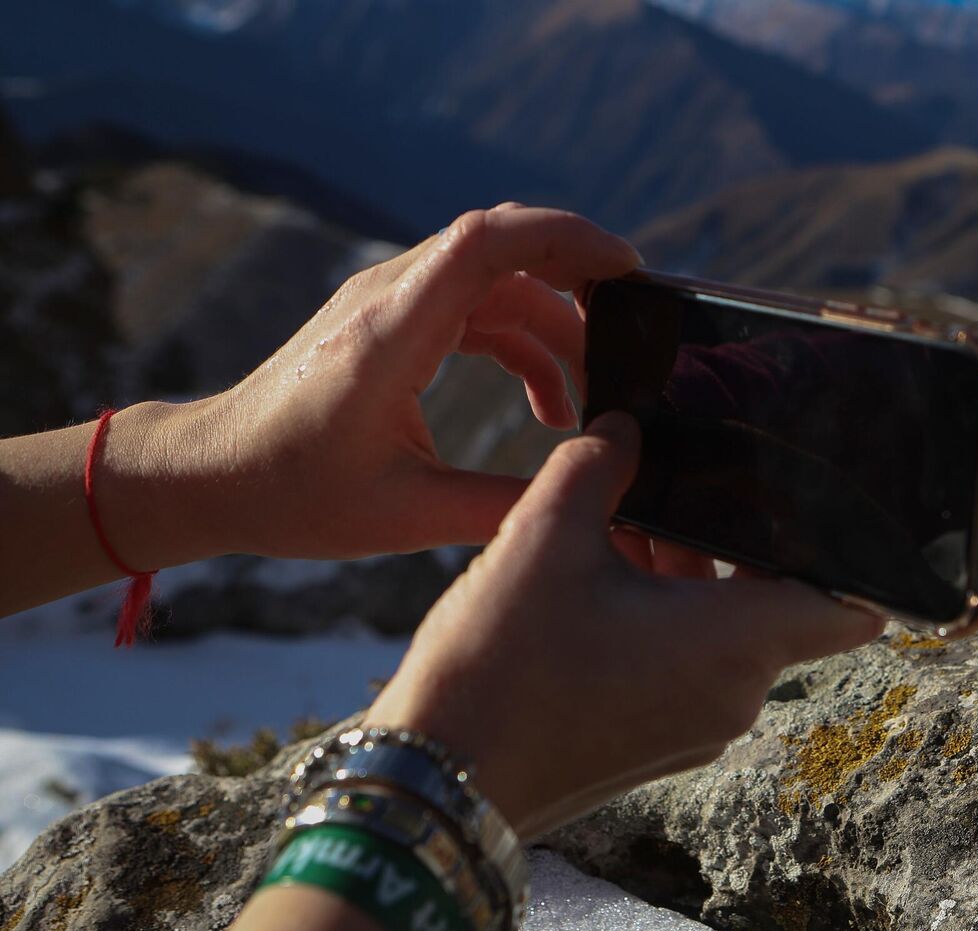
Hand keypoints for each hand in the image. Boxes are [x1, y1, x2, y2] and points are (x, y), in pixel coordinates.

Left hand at [145, 204, 639, 565]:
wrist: (211, 475)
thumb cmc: (295, 494)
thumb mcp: (408, 515)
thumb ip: (507, 504)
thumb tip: (596, 496)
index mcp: (392, 333)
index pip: (489, 241)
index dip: (568, 238)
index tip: (630, 270)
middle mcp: (389, 297)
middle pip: (506, 243)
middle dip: (581, 276)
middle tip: (636, 330)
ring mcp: (388, 301)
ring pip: (498, 278)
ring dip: (555, 324)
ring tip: (592, 396)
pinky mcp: (391, 319)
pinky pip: (477, 304)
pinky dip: (523, 341)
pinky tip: (547, 404)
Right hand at [362, 411, 885, 836]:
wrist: (438, 784)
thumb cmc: (499, 667)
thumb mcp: (543, 537)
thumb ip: (598, 466)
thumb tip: (625, 429)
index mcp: (735, 645)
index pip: (851, 609)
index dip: (859, 560)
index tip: (830, 513)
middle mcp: (734, 698)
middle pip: (776, 607)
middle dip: (733, 549)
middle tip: (678, 498)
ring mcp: (696, 732)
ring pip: (726, 639)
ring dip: (689, 584)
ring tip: (622, 534)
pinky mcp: (656, 750)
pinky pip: (689, 673)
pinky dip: (664, 627)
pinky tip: (599, 587)